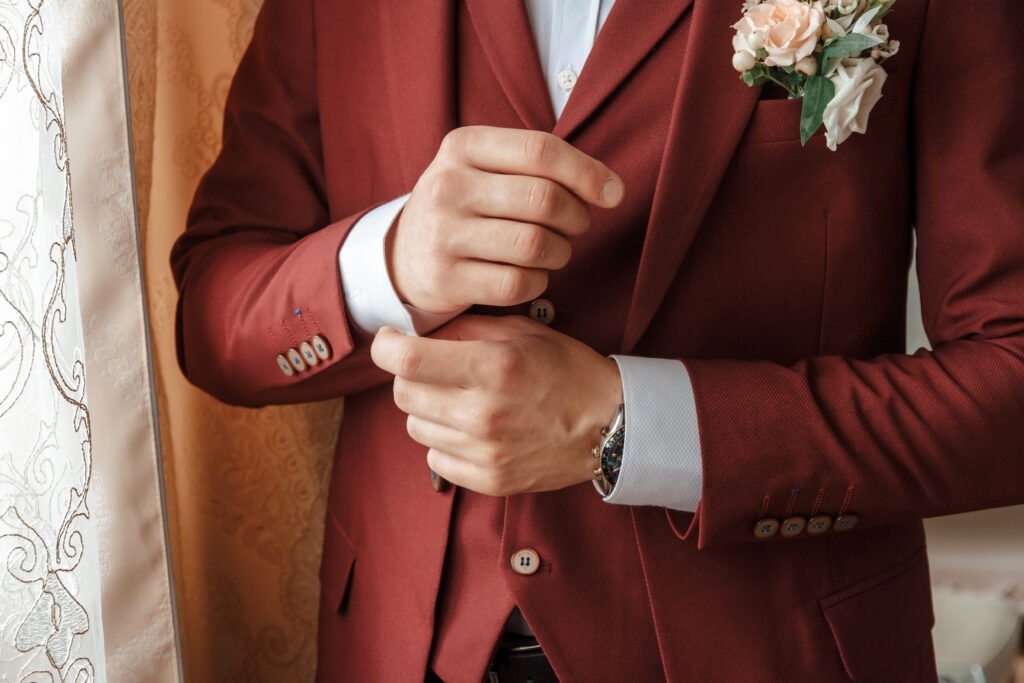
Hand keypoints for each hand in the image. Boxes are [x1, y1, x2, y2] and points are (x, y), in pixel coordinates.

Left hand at [370, 315, 623, 495]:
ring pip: (415, 427)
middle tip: (435, 370)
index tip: (390, 341)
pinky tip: (471, 431)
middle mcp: (484, 413)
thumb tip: (420, 332)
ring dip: (428, 411)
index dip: (386, 346)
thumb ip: (467, 328)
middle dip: (411, 376)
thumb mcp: (522, 332)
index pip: (407, 360)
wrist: (611, 425)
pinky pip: (436, 459)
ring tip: (461, 402)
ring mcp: (486, 452)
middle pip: (404, 394)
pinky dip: (445, 443)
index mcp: (492, 367)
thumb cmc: (567, 370)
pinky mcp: (490, 480)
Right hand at [388, 126, 624, 313]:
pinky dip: (538, 282)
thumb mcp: (487, 168)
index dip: (587, 173)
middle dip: (576, 217)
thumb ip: (542, 167)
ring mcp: (442, 234)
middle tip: (576, 227)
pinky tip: (532, 275)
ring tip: (554, 251)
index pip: (540, 150)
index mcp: (462, 146)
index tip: (614, 194)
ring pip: (535, 245)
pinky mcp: (445, 279)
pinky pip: (518, 284)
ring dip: (561, 252)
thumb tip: (612, 189)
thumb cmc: (466, 206)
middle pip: (543, 199)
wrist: (403, 254)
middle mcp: (447, 186)